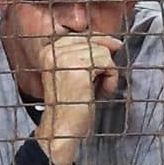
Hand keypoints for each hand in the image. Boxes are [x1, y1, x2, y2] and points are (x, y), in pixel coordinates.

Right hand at [33, 34, 122, 164]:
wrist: (61, 127)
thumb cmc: (71, 104)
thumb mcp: (73, 73)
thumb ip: (85, 54)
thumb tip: (115, 43)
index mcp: (48, 50)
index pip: (82, 36)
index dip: (98, 49)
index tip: (100, 66)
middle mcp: (53, 50)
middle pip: (94, 42)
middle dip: (103, 63)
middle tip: (95, 84)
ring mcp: (64, 57)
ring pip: (103, 52)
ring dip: (108, 72)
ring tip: (97, 89)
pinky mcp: (78, 66)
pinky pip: (108, 63)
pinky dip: (111, 79)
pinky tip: (100, 92)